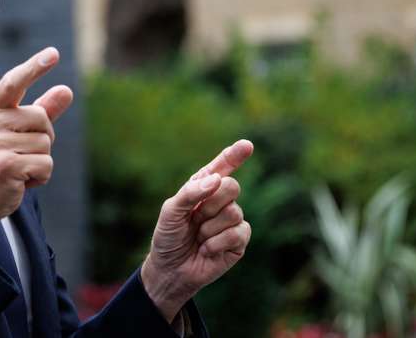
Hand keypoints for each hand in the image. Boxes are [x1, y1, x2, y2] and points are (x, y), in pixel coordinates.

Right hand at [0, 47, 73, 255]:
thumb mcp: (17, 134)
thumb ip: (42, 110)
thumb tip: (67, 89)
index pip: (14, 82)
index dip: (34, 67)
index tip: (53, 53)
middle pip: (41, 118)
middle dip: (43, 139)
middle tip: (22, 155)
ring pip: (46, 143)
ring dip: (40, 161)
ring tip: (18, 169)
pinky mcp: (5, 164)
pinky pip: (45, 164)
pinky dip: (41, 177)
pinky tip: (21, 182)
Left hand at [141, 140, 253, 321]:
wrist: (170, 270)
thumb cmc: (168, 237)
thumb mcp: (170, 212)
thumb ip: (190, 193)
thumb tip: (217, 180)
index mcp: (203, 187)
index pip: (222, 167)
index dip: (235, 155)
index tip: (246, 145)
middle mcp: (220, 201)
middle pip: (231, 186)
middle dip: (210, 204)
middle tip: (195, 219)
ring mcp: (232, 220)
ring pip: (234, 212)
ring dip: (210, 228)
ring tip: (199, 237)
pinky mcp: (239, 241)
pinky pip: (238, 233)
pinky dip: (217, 243)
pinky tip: (207, 250)